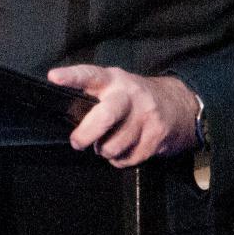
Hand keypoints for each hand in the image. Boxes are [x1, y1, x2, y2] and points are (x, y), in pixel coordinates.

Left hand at [51, 66, 199, 167]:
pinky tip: (127, 148)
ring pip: (114, 146)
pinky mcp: (157, 135)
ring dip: (106, 151)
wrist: (179, 105)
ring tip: (109, 142)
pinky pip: (129, 158)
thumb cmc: (134, 99)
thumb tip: (71, 121)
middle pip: (105, 116)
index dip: (71, 76)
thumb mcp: (115, 88)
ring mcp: (146, 115)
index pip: (90, 75)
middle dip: (86, 134)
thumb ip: (95, 98)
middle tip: (78, 142)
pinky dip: (122, 159)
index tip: (54, 77)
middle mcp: (130, 95)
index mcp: (113, 80)